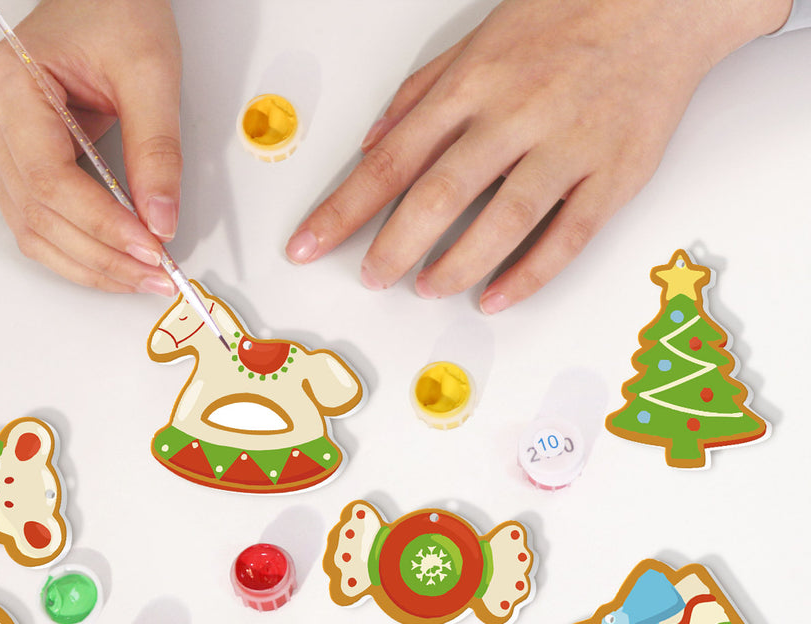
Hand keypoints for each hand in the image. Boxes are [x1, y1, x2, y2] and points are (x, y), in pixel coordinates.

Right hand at [0, 0, 180, 293]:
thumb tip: (161, 222)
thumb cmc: (116, 10)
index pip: (51, 181)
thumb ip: (157, 151)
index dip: (102, 226)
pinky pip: (39, 222)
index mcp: (10, 86)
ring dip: (91, 265)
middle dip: (102, 257)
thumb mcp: (150, 73)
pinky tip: (117, 263)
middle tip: (157, 276)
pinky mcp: (16, 160)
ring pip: (33, 231)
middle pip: (39, 215)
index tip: (151, 250)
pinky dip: (79, 251)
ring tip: (143, 277)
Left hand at [286, 0, 790, 311]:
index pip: (391, 160)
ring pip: (502, 221)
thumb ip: (421, 95)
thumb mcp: (479, 39)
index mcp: (473, 85)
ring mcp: (567, 146)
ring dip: (456, 265)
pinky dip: (527, 274)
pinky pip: (566, 237)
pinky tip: (495, 298)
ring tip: (427, 288)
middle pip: (438, 195)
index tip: (307, 245)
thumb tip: (371, 144)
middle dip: (393, 246)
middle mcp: (515, 115)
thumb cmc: (567, 15)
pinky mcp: (613, 174)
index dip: (343, 210)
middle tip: (370, 278)